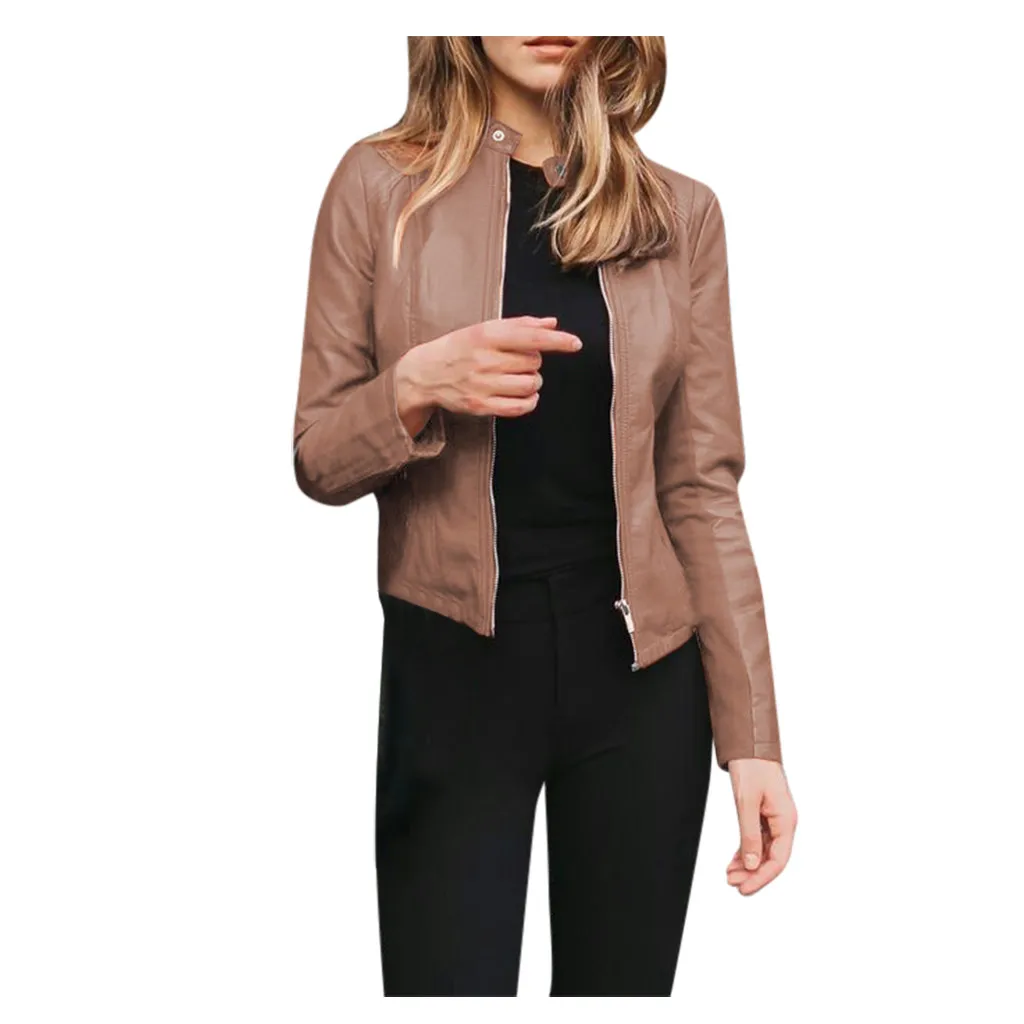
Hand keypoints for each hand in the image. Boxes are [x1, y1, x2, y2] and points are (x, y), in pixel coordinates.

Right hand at [394, 315, 581, 433]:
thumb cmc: (460, 348)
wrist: (425, 373)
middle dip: (533, 362)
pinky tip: (524, 395)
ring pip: (530, 385)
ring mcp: (482, 385)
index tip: (575, 344)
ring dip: (533, 382)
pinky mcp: (480, 406)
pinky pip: (519, 407)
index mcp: (485, 335)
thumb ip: (519, 325)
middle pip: (533, 362)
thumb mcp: (484, 329)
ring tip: (520, 377)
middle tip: (518, 361)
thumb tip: (552, 323)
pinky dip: (529, 401)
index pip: (530, 337)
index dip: (557, 341)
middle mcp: (484, 360)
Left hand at [726, 758, 796, 895]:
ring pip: (763, 850)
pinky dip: (746, 851)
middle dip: (752, 873)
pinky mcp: (764, 814)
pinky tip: (735, 861)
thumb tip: (751, 864)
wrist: (750, 744)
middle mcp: (784, 822)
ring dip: (748, 864)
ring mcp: (774, 818)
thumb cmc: (752, 767)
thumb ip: (749, 835)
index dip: (761, 878)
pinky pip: (758, 839)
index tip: (744, 889)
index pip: (778, 860)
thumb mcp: (747, 802)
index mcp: (786, 820)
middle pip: (771, 858)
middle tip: (733, 884)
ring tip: (730, 875)